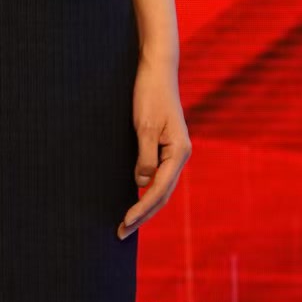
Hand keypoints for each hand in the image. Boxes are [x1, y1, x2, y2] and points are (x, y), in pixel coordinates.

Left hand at [118, 54, 190, 239]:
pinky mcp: (166, 146)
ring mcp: (175, 151)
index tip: (124, 223)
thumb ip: (145, 157)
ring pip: (162, 187)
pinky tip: (135, 198)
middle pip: (163, 194)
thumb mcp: (143, 126)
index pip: (159, 190)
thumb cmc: (149, 93)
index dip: (141, 209)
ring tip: (127, 224)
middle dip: (143, 215)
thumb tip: (142, 184)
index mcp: (179, 151)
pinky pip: (158, 175)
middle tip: (120, 233)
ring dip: (145, 207)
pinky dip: (147, 191)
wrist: (156, 69)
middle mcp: (180, 155)